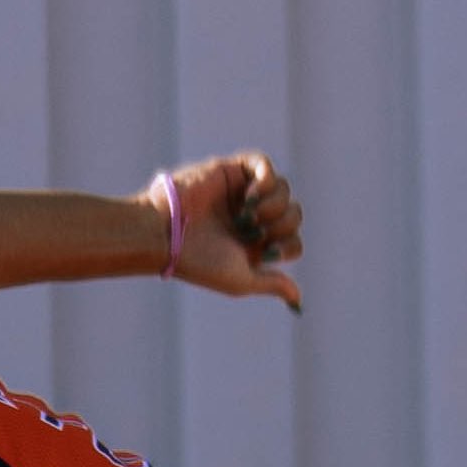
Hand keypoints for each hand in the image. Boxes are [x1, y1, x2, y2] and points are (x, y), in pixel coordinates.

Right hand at [155, 150, 303, 312]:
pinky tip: (249, 196)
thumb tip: (299, 302)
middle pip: (294, 214)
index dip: (287, 246)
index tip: (264, 252)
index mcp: (254, 245)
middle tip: (252, 232)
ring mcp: (241, 193)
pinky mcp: (231, 170)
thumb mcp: (241, 280)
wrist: (167, 234)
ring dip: (273, 205)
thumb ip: (273, 284)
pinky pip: (264, 165)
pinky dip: (266, 180)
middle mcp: (251, 218)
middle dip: (281, 225)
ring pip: (284, 189)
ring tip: (245, 215)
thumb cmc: (200, 262)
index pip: (293, 241)